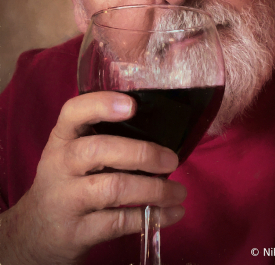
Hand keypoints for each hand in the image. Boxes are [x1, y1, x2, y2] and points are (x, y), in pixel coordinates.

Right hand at [0, 92, 185, 263]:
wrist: (35, 232)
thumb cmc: (66, 182)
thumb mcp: (72, 154)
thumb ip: (104, 140)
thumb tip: (160, 136)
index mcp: (62, 138)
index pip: (74, 112)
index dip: (102, 104)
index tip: (132, 105)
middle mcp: (60, 164)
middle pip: (100, 149)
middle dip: (143, 153)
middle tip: (172, 160)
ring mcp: (66, 199)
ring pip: (113, 188)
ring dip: (154, 190)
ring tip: (178, 192)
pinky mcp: (75, 231)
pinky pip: (118, 222)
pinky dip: (150, 217)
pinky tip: (171, 213)